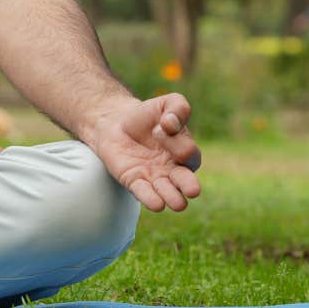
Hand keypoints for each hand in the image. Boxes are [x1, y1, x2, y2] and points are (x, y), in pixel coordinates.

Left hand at [81, 93, 201, 211]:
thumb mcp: (167, 103)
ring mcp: (154, 178)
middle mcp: (172, 169)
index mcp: (184, 152)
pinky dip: (151, 199)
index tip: (162, 127)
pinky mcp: (134, 182)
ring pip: (168, 193)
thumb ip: (178, 107)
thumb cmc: (147, 115)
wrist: (116, 123)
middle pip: (186, 182)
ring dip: (172, 197)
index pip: (188, 153)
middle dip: (189, 186)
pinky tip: (157, 205)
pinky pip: (144, 194)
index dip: (177, 142)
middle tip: (192, 190)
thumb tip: (171, 124)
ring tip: (176, 203)